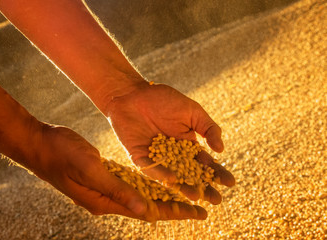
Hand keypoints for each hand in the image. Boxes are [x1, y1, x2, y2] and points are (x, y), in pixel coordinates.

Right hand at [32, 124, 205, 220]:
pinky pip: (132, 182)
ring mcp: (107, 187)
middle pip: (150, 205)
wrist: (42, 146)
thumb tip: (146, 211)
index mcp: (107, 201)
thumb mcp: (91, 170)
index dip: (174, 212)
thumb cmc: (63, 156)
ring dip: (165, 195)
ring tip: (187, 194)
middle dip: (176, 206)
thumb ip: (118, 190)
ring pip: (143, 194)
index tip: (197, 213)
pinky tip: (160, 179)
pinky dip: (149, 182)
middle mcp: (109, 198)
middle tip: (202, 207)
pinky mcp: (106, 174)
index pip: (148, 211)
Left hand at [106, 83, 234, 203]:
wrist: (133, 93)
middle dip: (204, 187)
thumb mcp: (192, 111)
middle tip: (216, 200)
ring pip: (172, 176)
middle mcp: (173, 155)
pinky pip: (150, 168)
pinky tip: (172, 180)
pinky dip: (161, 173)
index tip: (230, 182)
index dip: (218, 173)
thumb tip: (221, 150)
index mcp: (188, 145)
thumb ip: (208, 128)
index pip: (205, 163)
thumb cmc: (164, 100)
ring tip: (196, 196)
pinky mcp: (139, 157)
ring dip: (184, 186)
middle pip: (191, 175)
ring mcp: (157, 158)